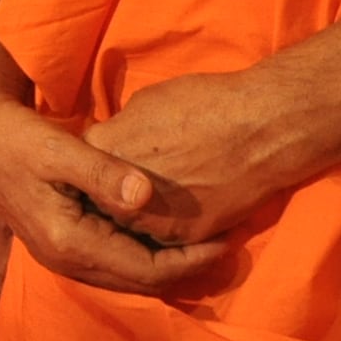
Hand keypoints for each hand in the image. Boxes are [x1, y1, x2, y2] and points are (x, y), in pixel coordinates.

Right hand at [0, 84, 230, 298]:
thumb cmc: (17, 137)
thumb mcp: (60, 148)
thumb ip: (103, 173)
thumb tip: (144, 194)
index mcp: (68, 242)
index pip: (146, 270)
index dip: (191, 260)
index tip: (227, 239)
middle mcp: (63, 261)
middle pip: (140, 283)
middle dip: (186, 268)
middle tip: (226, 243)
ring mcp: (58, 259)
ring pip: (126, 279)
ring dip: (165, 267)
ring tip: (202, 244)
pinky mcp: (56, 247)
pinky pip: (111, 267)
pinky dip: (142, 259)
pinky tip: (161, 239)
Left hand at [81, 68, 303, 247]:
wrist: (261, 130)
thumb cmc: (202, 104)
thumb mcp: (143, 104)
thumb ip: (118, 131)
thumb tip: (110, 142)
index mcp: (106, 152)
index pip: (80, 168)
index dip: (88, 167)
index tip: (95, 166)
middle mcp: (123, 193)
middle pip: (100, 202)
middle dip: (107, 195)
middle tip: (122, 186)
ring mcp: (155, 220)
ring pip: (130, 225)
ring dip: (133, 214)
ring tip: (151, 197)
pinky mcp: (186, 237)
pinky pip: (162, 237)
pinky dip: (164, 225)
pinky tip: (176, 208)